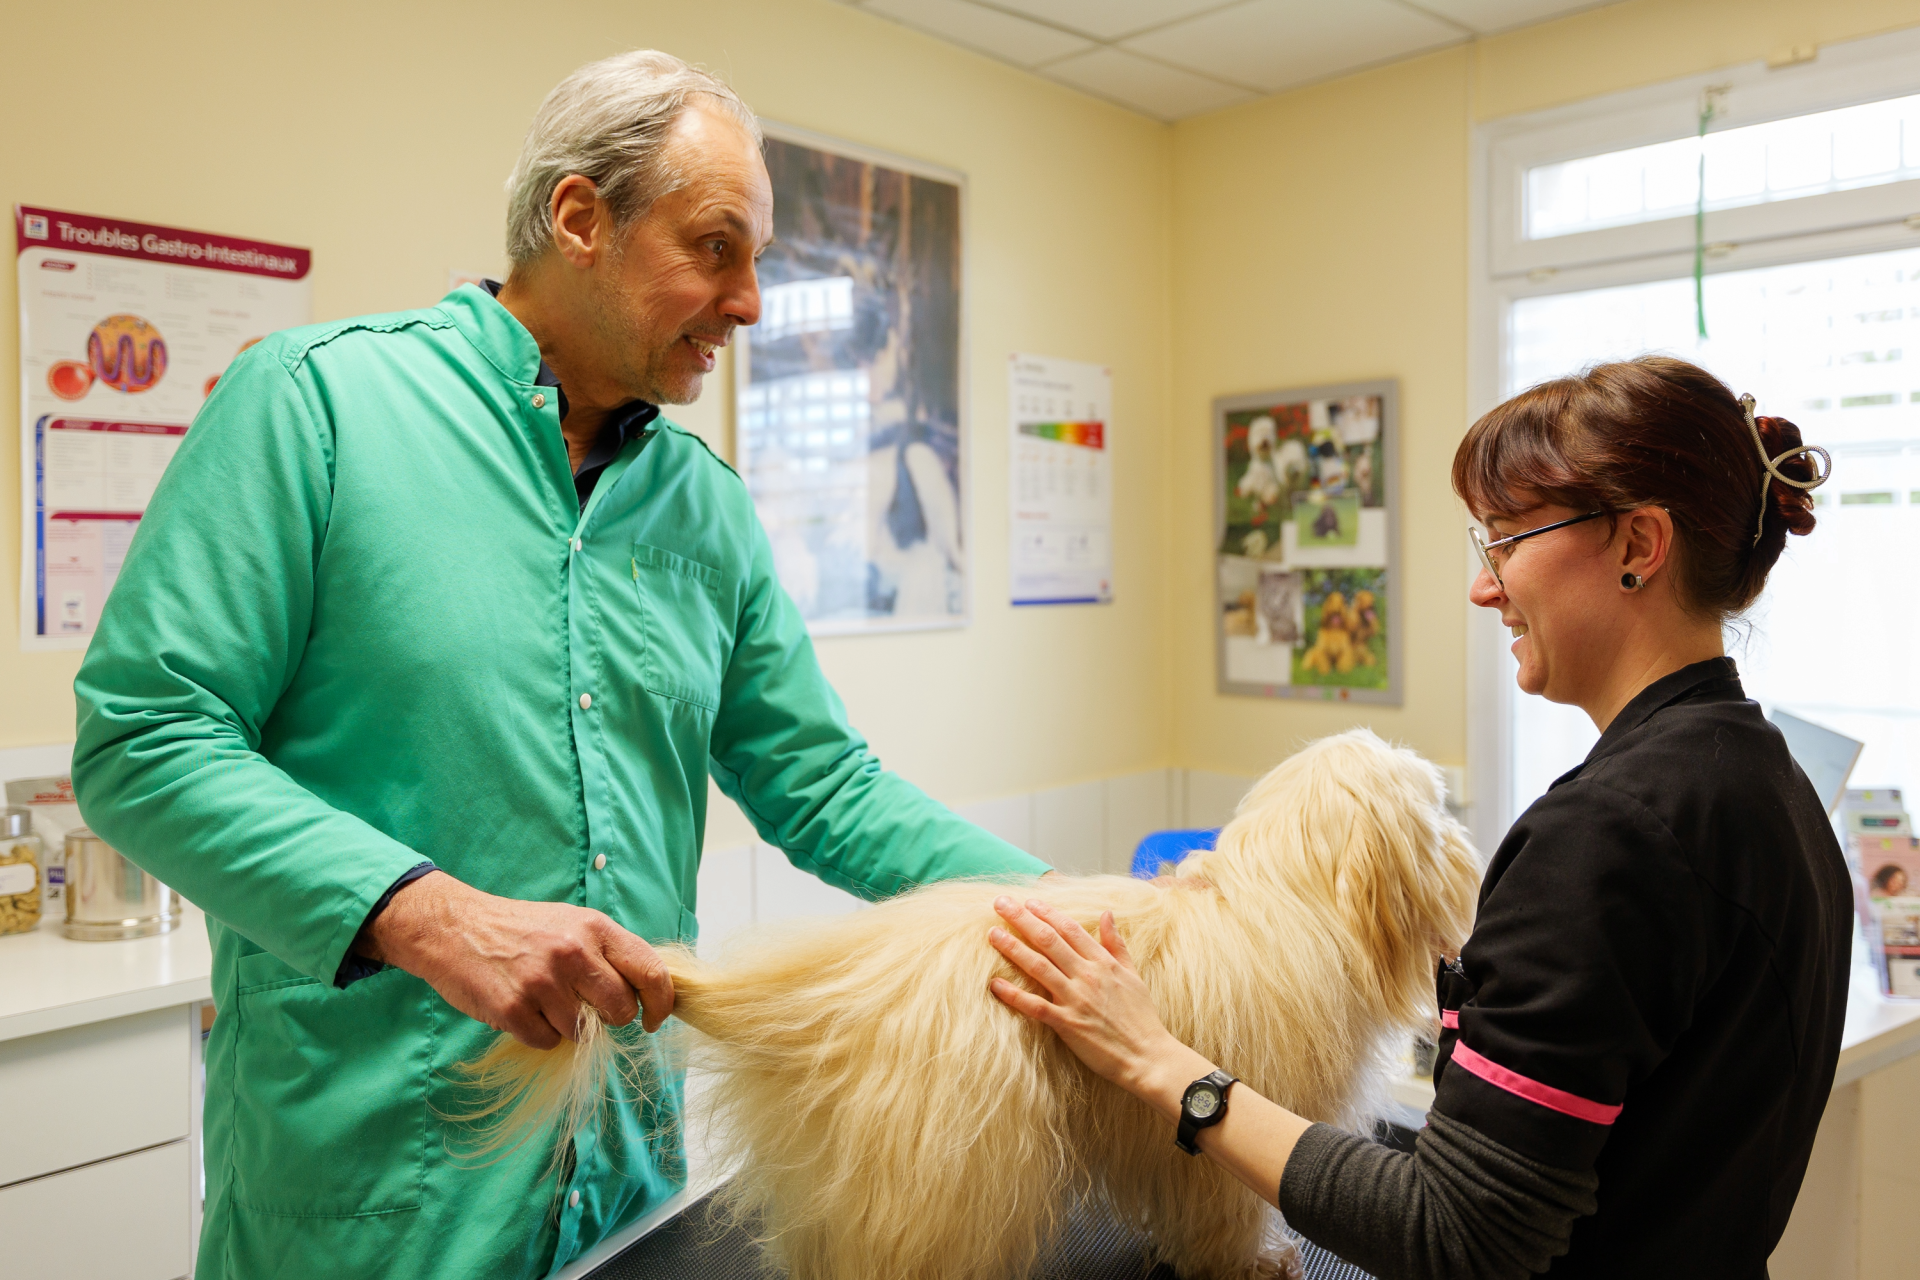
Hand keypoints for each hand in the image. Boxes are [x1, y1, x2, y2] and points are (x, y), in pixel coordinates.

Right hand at [357, 870, 673, 1048]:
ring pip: (582, 1032)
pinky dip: (539, 1034)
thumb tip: (647, 993)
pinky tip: (522, 1008)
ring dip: (567, 1025)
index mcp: (595, 928)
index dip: (662, 1003)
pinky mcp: (513, 1008)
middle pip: (621, 1009)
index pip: (650, 971)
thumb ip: (608, 953)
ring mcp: (542, 982)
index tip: (655, 1019)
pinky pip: (547, 1042)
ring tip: (543, 999)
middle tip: (588, 1008)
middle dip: (611, 1018)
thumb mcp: (571, 923)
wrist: (453, 927)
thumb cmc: (520, 929)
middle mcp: (573, 952)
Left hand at [987, 896, 1207, 1113]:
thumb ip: (1116, 944)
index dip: (1047, 912)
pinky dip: (1014, 995)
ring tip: (992, 933)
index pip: (1070, 929)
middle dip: (1022, 919)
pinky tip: (995, 984)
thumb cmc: (1141, 1017)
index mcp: (1103, 963)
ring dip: (1013, 948)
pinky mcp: (1067, 1024)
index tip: (1029, 901)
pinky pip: (1035, 1006)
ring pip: (1039, 966)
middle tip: (1000, 903)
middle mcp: (1087, 976)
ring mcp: (1076, 999)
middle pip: (1049, 940)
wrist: (1148, 1056)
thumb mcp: (1133, 974)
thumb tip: (1106, 913)